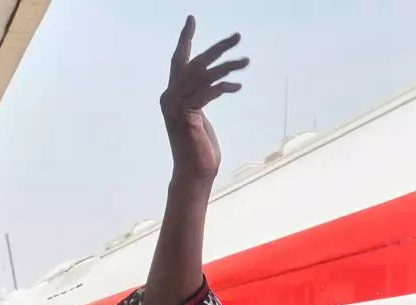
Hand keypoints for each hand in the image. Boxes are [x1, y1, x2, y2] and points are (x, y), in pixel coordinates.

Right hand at [160, 16, 248, 182]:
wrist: (195, 174)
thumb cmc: (200, 150)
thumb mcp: (199, 118)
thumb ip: (199, 99)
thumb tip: (210, 85)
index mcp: (171, 95)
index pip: (179, 60)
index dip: (185, 38)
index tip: (191, 19)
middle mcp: (169, 97)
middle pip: (194, 63)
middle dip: (217, 48)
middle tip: (237, 37)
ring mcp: (174, 106)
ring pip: (203, 76)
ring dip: (227, 67)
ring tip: (246, 61)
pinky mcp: (185, 115)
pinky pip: (206, 93)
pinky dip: (222, 87)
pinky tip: (236, 85)